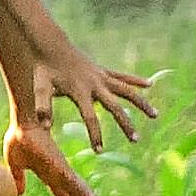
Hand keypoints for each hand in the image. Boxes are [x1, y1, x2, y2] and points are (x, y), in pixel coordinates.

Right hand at [3, 120, 104, 195]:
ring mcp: (62, 170)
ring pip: (81, 192)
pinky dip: (86, 195)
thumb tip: (19, 193)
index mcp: (48, 174)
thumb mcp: (15, 164)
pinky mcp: (62, 167)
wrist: (22, 124)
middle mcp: (59, 174)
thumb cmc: (18, 138)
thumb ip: (18, 178)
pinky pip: (77, 184)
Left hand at [39, 43, 158, 152]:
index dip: (95, 135)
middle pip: (114, 107)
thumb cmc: (44, 68)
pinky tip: (150, 84)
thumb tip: (46, 126)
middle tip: (135, 140)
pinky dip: (135, 80)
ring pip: (126, 90)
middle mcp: (94, 84)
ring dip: (141, 103)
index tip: (99, 151)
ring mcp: (101, 76)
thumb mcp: (39, 86)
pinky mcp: (103, 70)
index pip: (90, 117)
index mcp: (79, 92)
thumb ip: (43, 106)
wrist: (50, 44)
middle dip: (125, 124)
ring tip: (155, 115)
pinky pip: (122, 76)